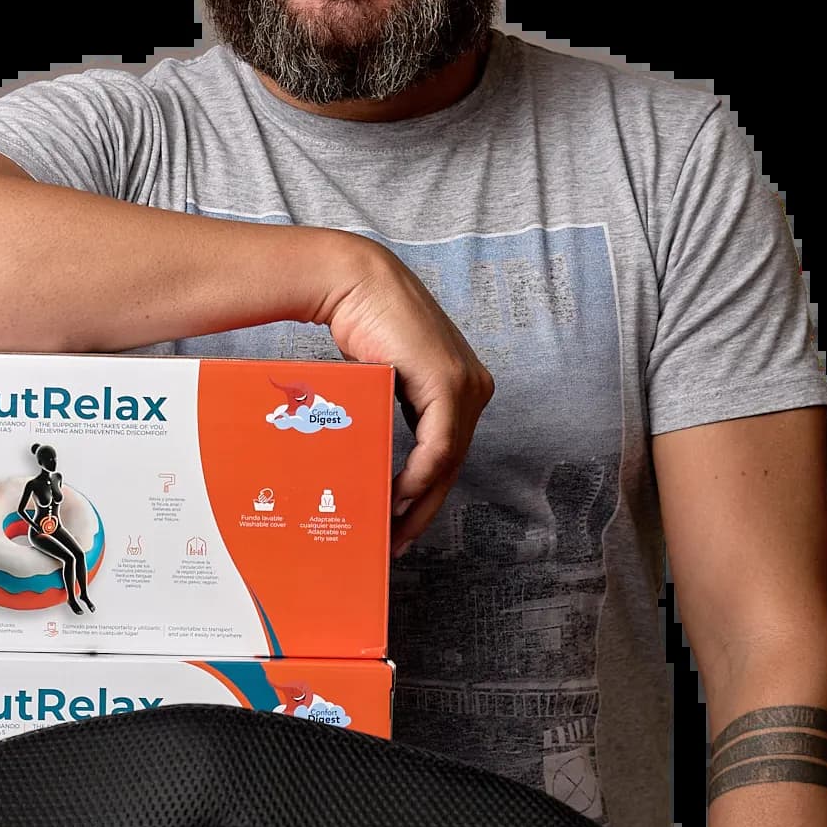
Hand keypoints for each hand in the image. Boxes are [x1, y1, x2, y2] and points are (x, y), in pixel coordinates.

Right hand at [327, 242, 494, 555]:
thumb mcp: (384, 380)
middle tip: (395, 542)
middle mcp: (473, 387)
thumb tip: (373, 458)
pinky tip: (397, 496)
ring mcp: (466, 385)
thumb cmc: (361, 325)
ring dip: (418, 501)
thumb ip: (393, 411)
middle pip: (451, 467)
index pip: (448, 456)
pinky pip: (439, 446)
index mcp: (461, 387)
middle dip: (422, 510)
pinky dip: (419, 476)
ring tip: (391, 529)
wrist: (353, 284)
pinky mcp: (450, 384)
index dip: (426, 497)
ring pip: (448, 463)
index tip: (400, 527)